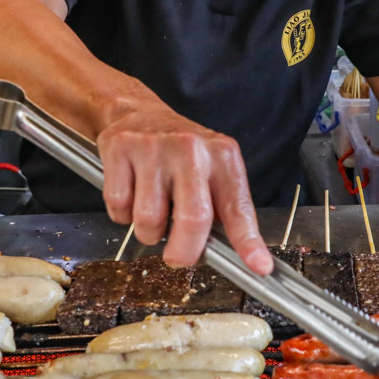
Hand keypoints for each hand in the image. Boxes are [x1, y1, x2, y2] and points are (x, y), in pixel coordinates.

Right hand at [98, 105, 272, 273]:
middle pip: (193, 219)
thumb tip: (240, 258)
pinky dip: (122, 214)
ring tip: (152, 214)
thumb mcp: (212, 170)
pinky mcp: (121, 148)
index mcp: (223, 156)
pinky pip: (119, 206)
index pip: (238, 207)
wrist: (137, 113)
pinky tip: (131, 196)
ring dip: (148, 232)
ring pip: (149, 220)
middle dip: (184, 252)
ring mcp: (154, 147)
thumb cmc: (180, 152)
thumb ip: (223, 210)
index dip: (248, 242)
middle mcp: (191, 148)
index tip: (259, 266)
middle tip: (177, 257)